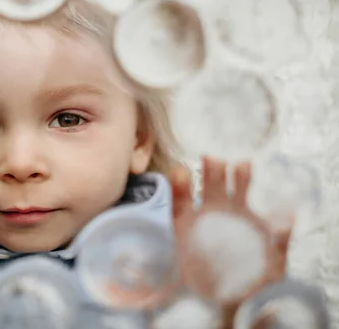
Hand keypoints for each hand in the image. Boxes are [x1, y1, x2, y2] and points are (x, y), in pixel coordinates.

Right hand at [169, 156, 291, 327]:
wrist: (229, 302)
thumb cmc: (252, 278)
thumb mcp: (273, 258)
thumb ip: (278, 238)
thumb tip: (287, 218)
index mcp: (239, 213)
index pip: (238, 186)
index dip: (241, 174)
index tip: (243, 164)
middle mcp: (216, 212)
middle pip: (213, 183)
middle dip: (214, 168)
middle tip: (215, 161)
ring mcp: (196, 220)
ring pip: (191, 190)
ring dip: (192, 176)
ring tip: (191, 168)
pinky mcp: (180, 230)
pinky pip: (176, 207)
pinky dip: (177, 190)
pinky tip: (180, 175)